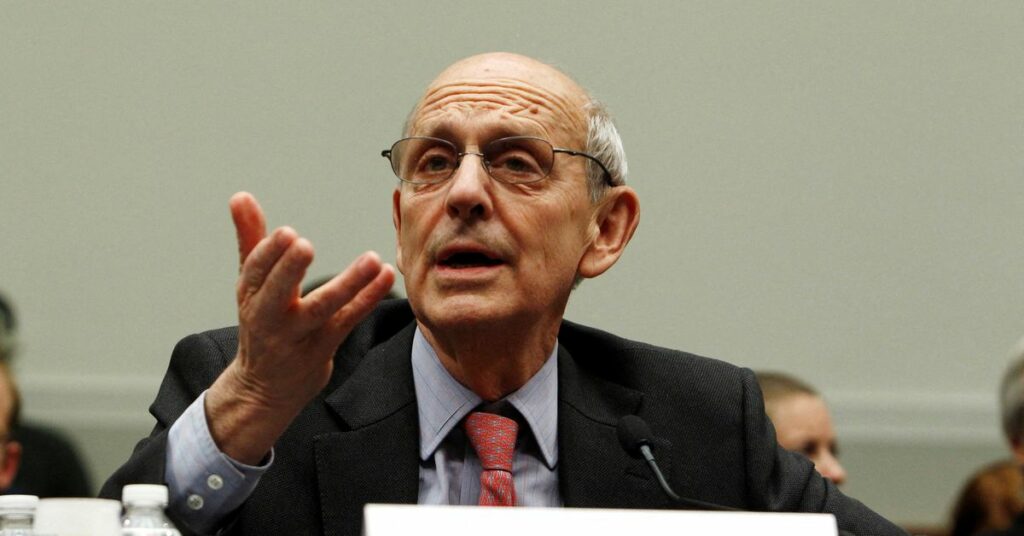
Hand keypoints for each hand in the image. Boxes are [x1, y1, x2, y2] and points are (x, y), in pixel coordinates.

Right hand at [206, 192, 395, 463]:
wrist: (264, 389)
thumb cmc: (261, 324)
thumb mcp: (249, 283)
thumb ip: (250, 239)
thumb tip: (240, 196)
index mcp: (251, 295)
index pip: (255, 272)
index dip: (269, 254)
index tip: (286, 234)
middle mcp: (271, 317)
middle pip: (278, 293)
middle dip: (289, 270)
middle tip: (304, 247)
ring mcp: (298, 335)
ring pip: (322, 309)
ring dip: (347, 284)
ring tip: (371, 260)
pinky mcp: (323, 347)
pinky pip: (348, 320)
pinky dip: (368, 298)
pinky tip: (385, 275)